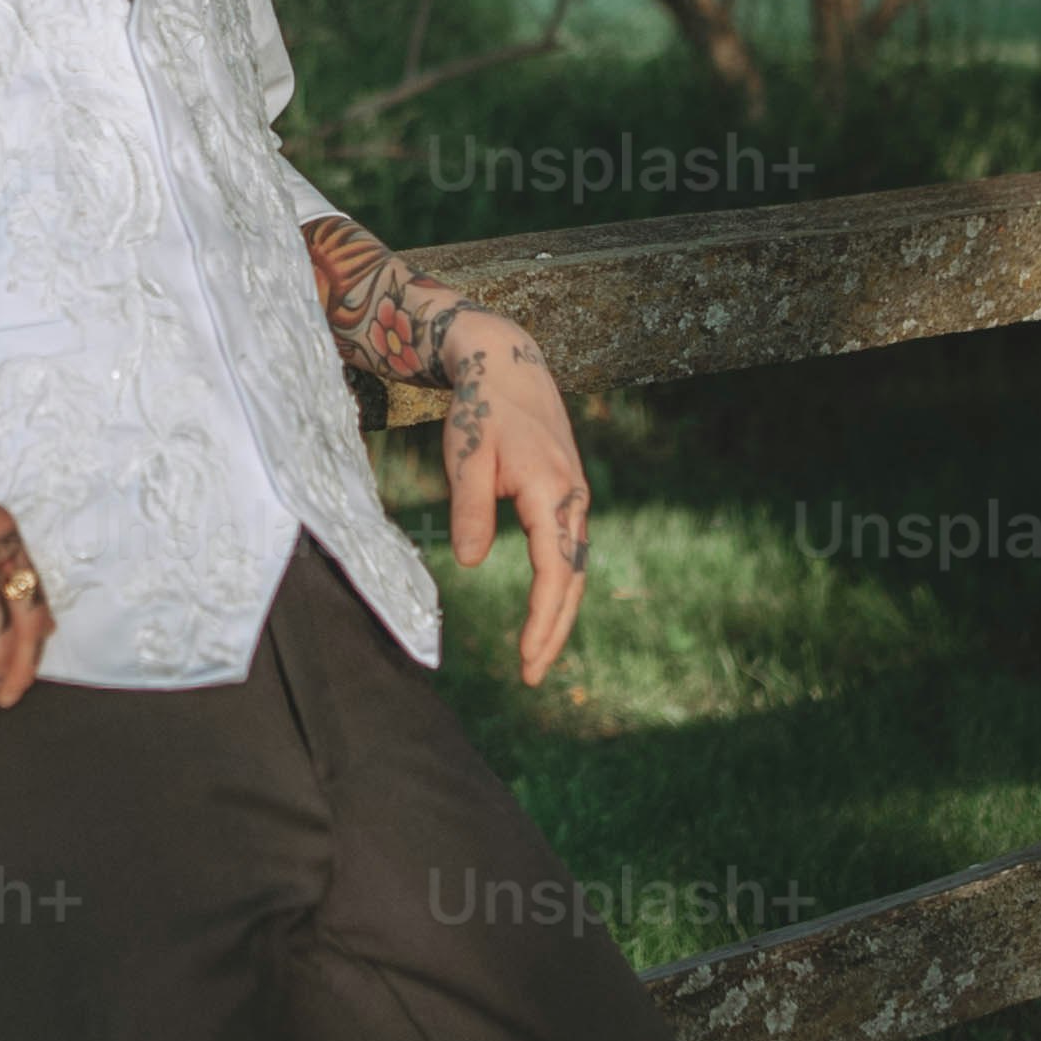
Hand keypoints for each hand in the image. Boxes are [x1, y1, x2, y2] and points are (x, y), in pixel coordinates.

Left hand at [434, 305, 591, 685]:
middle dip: (554, 631)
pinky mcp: (565, 497)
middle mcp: (573, 500)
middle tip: (532, 676)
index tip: (526, 658)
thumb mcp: (467, 454)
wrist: (507, 364)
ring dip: (559, 613)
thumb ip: (469, 507)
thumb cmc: (482, 408)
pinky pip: (567, 552)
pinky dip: (559, 587)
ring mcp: (574, 499)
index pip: (553, 571)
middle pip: (572, 580)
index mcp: (552, 492)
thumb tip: (471, 563)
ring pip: (574, 569)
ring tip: (536, 655)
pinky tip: (544, 609)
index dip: (542, 619)